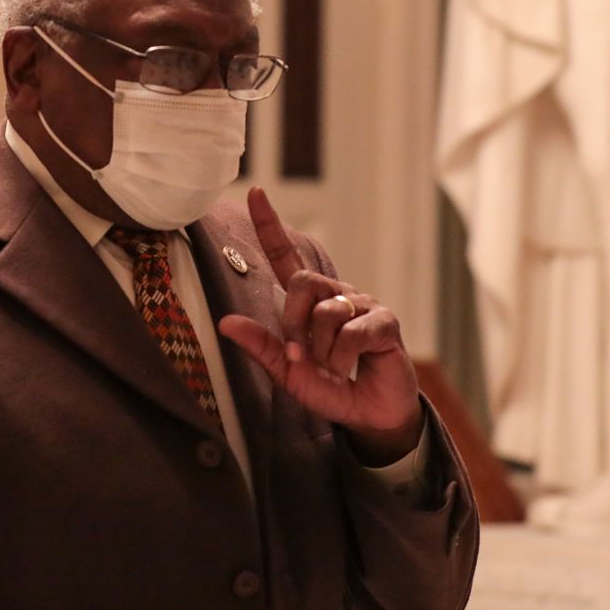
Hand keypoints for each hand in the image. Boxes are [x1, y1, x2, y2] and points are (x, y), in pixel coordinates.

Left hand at [218, 187, 422, 463]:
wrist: (370, 416)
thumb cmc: (331, 389)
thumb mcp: (287, 374)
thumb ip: (260, 347)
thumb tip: (224, 323)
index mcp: (309, 303)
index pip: (286, 256)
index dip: (270, 225)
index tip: (255, 192)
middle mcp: (335, 294)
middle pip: (302, 282)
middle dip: (295, 323)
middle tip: (302, 357)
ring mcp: (362, 304)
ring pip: (326, 311)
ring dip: (321, 350)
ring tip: (332, 369)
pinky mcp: (384, 321)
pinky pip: (351, 331)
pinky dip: (342, 358)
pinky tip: (351, 369)